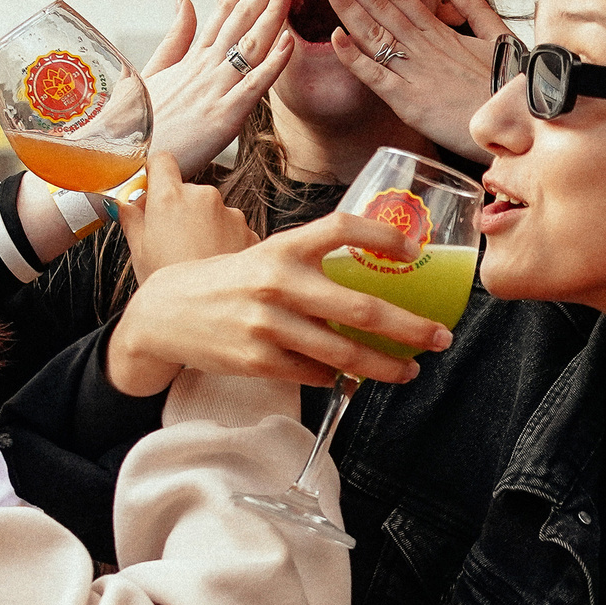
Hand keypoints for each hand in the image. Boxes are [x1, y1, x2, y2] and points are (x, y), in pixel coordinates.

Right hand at [105, 211, 453, 396]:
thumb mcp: (266, 257)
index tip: (415, 251)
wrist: (166, 313)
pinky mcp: (259, 360)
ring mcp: (268, 325)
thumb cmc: (228, 283)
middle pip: (361, 308)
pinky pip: (316, 372)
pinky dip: (338, 376)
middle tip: (439, 337)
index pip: (343, 228)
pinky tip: (349, 377)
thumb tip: (376, 278)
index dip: (384, 237)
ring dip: (386, 366)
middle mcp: (278, 282)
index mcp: (283, 247)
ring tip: (410, 369)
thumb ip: (312, 263)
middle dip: (410, 328)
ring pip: (345, 352)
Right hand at [118, 152, 255, 280]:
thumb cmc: (169, 288)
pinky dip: (224, 241)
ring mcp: (231, 213)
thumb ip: (132, 219)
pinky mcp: (250, 231)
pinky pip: (232, 228)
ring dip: (204, 226)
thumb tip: (123, 203)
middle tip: (169, 240)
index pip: (162, 161)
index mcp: (170, 198)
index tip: (151, 187)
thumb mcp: (139, 253)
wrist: (207, 318)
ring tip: (195, 259)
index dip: (155, 172)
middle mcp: (204, 197)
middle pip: (188, 190)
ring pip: (212, 211)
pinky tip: (213, 265)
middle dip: (179, 208)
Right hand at [141, 0, 296, 174]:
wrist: (116, 159)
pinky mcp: (222, 118)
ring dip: (272, 12)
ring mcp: (213, 90)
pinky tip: (289, 42)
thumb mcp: (153, 73)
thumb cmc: (137, 123)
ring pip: (250, 45)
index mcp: (191, 58)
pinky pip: (252, 87)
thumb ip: (175, 37)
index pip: (223, 10)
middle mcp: (204, 68)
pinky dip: (272, 64)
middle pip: (240, 18)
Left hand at [315, 0, 511, 160]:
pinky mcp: (411, 103)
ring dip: (347, 4)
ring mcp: (416, 73)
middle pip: (380, 6)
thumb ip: (475, 8)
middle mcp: (425, 47)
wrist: (524, 122)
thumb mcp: (499, 38)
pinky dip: (355, 58)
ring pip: (374, 33)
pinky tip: (335, 38)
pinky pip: (377, 77)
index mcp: (442, 33)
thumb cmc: (511, 86)